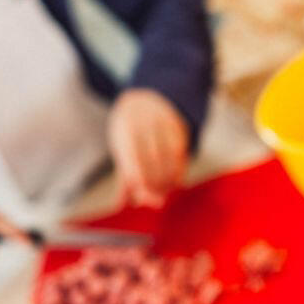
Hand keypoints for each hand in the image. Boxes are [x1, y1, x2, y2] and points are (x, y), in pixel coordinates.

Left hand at [107, 89, 188, 206]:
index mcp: (126, 129)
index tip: (143, 198)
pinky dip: (179, 170)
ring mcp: (163, 122)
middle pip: (153, 159)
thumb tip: (123, 205)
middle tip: (157, 201)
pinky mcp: (178, 125)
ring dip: (168, 180)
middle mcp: (144, 123)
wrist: (146, 99)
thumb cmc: (129, 131)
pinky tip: (176, 183)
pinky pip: (181, 152)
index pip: (133, 159)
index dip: (139, 181)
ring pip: (169, 157)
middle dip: (155, 183)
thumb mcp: (122, 148)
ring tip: (165, 193)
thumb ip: (124, 175)